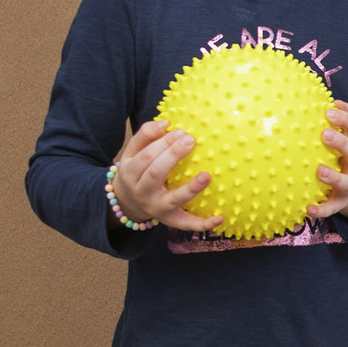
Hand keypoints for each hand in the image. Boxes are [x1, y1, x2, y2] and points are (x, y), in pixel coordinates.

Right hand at [109, 120, 223, 232]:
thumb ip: (145, 135)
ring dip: (191, 188)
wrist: (127, 203)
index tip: (181, 131)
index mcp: (131, 173)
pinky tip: (220, 217)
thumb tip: (166, 123)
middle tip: (191, 140)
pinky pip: (187, 224)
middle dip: (173, 155)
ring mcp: (157, 208)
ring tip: (207, 175)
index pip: (147, 156)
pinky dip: (203, 223)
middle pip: (156, 173)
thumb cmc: (136, 171)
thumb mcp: (132, 153)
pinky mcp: (171, 221)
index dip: (163, 143)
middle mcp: (142, 192)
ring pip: (174, 199)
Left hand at [307, 101, 347, 227]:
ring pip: (347, 181)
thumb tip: (328, 99)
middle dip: (343, 143)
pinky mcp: (342, 202)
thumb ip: (340, 121)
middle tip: (325, 134)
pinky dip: (322, 209)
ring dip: (334, 176)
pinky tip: (308, 209)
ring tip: (320, 171)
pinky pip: (333, 207)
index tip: (328, 110)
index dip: (346, 119)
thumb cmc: (345, 157)